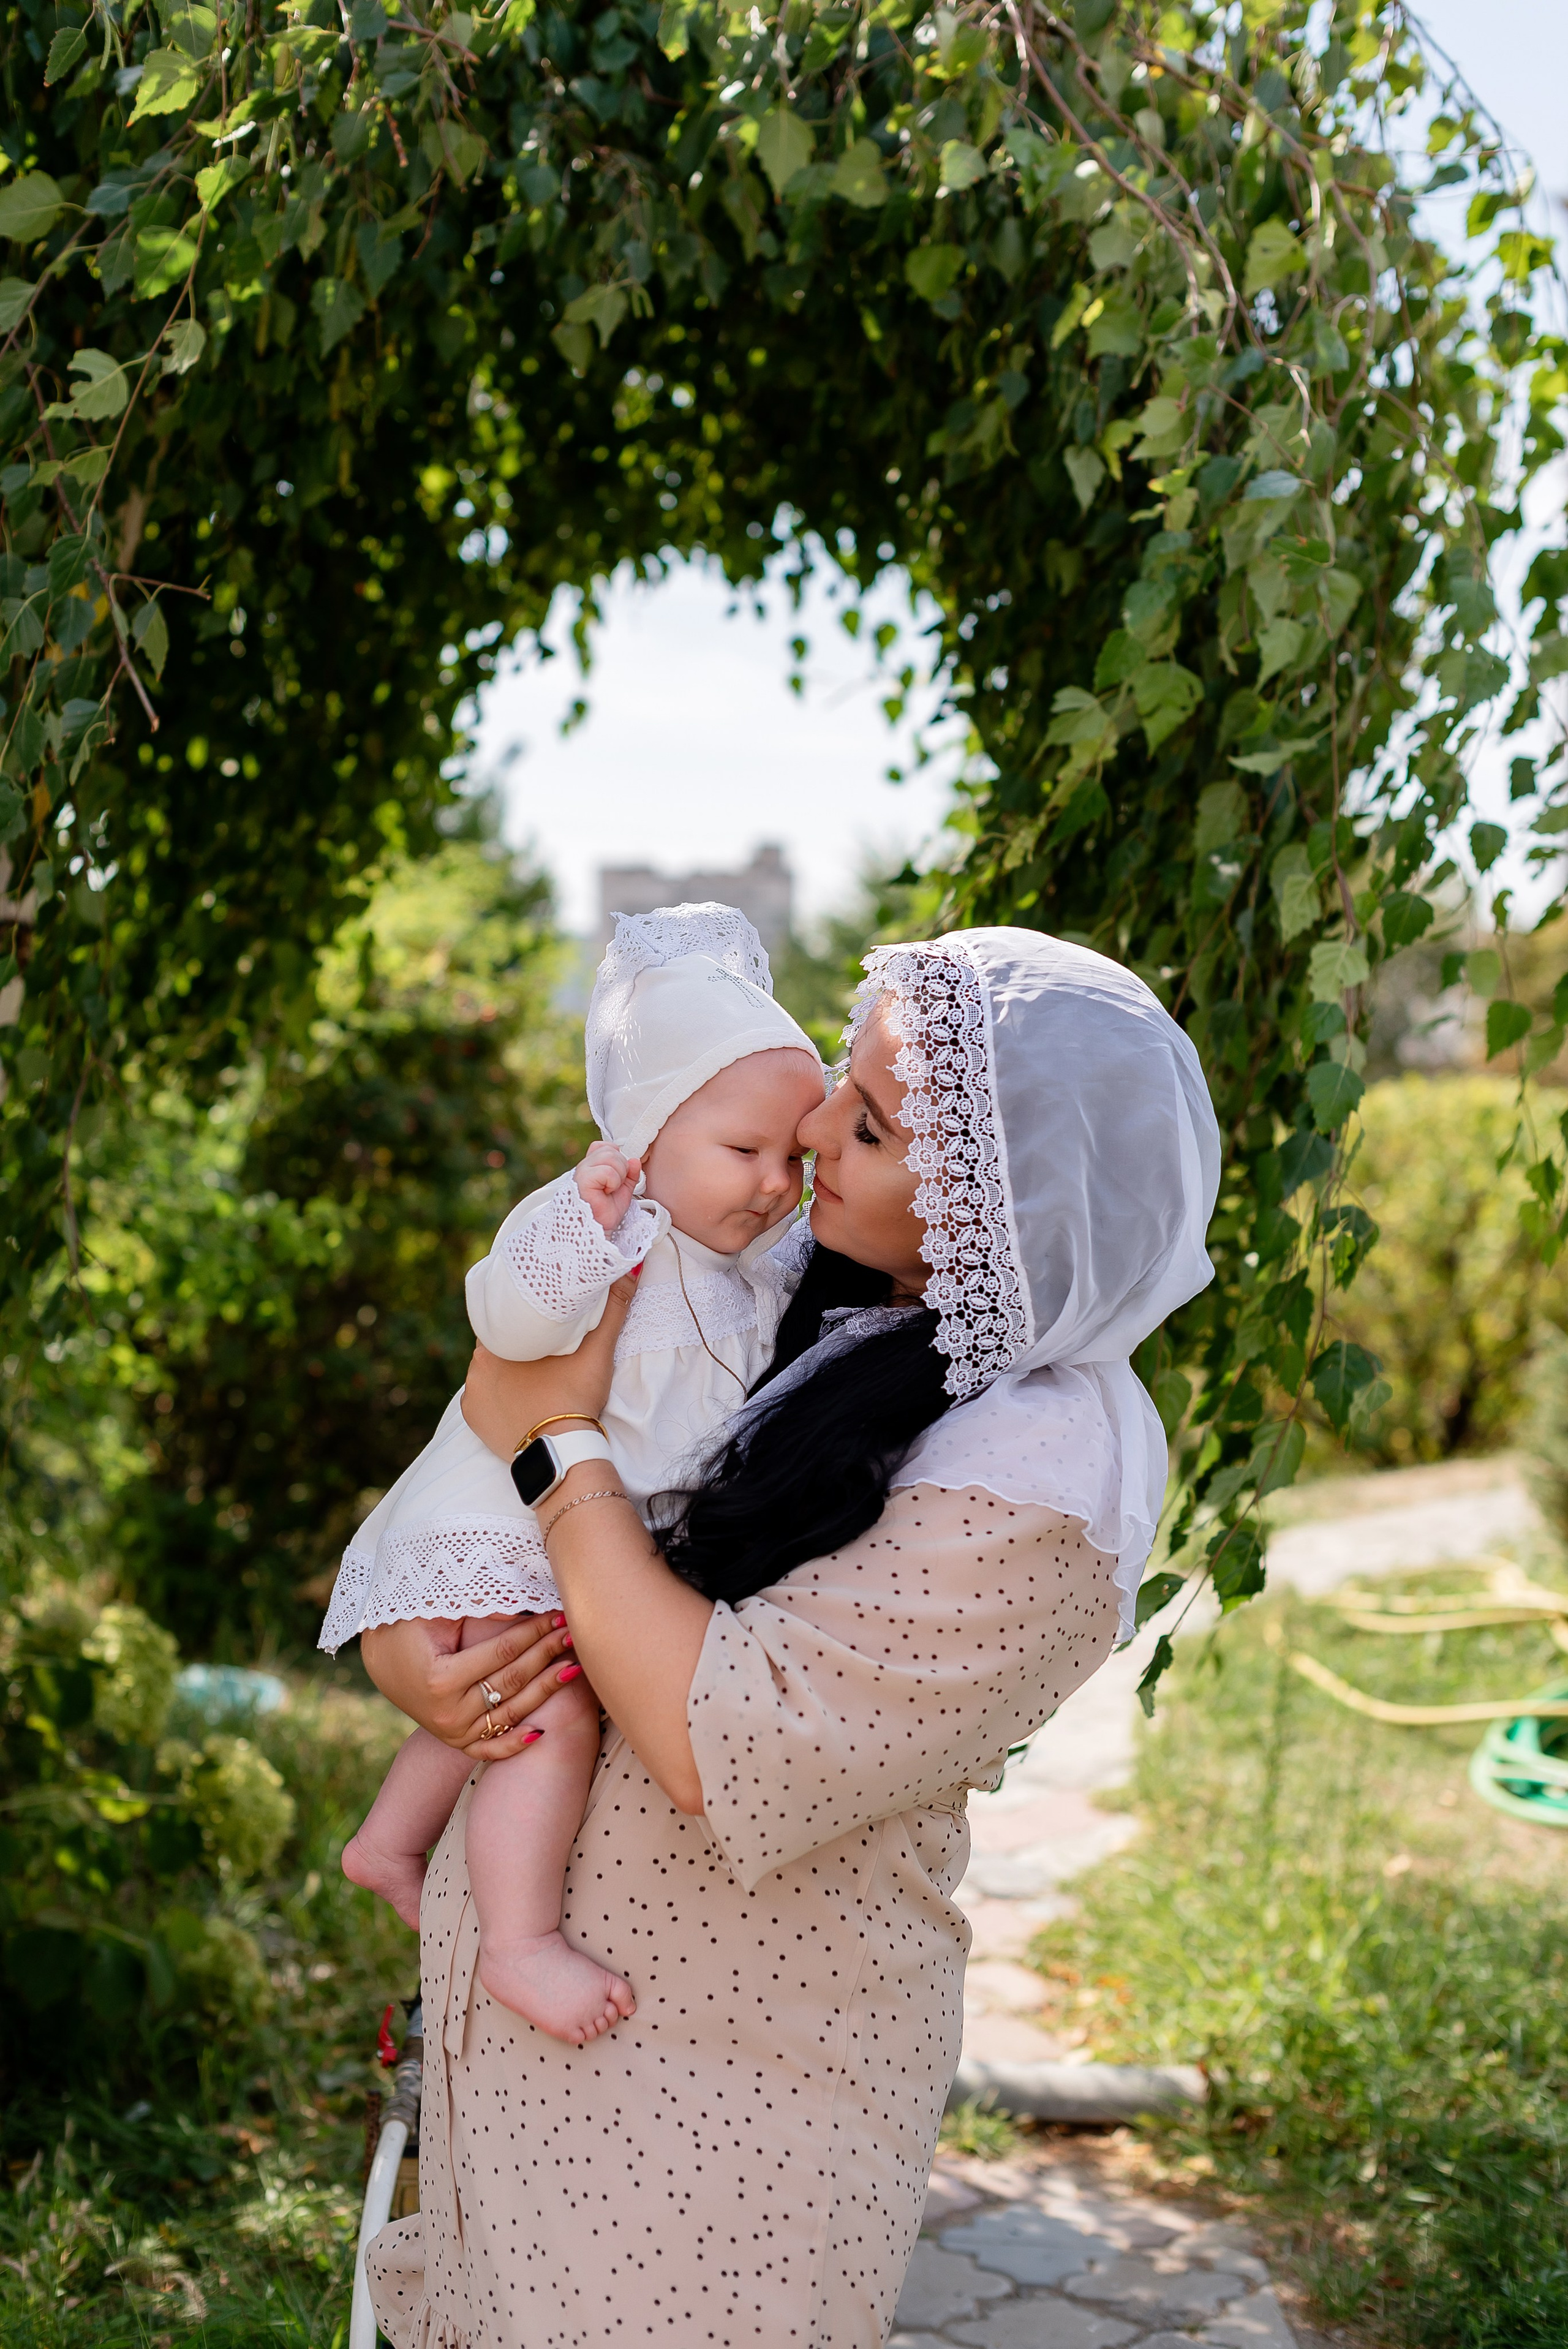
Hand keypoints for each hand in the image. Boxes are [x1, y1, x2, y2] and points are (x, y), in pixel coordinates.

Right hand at [360, 1613, 583, 1761]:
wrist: (380, 1660)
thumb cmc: (406, 1624)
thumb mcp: (436, 1612)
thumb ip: (478, 1610)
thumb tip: (524, 1604)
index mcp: (440, 1679)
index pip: (503, 1653)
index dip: (535, 1634)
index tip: (560, 1616)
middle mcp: (447, 1713)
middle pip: (512, 1681)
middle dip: (546, 1654)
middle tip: (575, 1634)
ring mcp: (452, 1732)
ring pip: (510, 1712)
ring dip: (545, 1690)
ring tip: (574, 1667)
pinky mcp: (455, 1741)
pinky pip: (489, 1749)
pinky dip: (514, 1743)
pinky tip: (542, 1731)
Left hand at [461, 1271, 639, 1457]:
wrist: (561, 1451)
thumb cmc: (576, 1395)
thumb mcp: (598, 1349)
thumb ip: (613, 1307)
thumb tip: (632, 1265)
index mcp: (500, 1338)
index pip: (506, 1315)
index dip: (523, 1315)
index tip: (539, 1319)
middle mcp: (477, 1361)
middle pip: (498, 1342)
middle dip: (516, 1343)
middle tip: (543, 1350)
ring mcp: (471, 1391)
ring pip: (489, 1369)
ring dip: (505, 1369)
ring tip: (532, 1376)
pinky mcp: (472, 1417)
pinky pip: (481, 1398)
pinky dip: (495, 1397)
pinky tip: (516, 1398)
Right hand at [574, 1141, 641, 1232]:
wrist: (599, 1229)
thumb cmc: (605, 1212)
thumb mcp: (623, 1190)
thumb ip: (630, 1174)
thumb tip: (634, 1160)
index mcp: (592, 1165)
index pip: (606, 1146)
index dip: (618, 1158)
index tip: (618, 1178)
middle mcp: (585, 1165)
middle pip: (611, 1150)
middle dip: (621, 1169)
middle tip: (615, 1186)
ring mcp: (582, 1171)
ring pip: (611, 1156)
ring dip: (618, 1176)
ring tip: (610, 1190)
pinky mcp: (583, 1179)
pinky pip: (607, 1170)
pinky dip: (613, 1182)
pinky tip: (606, 1192)